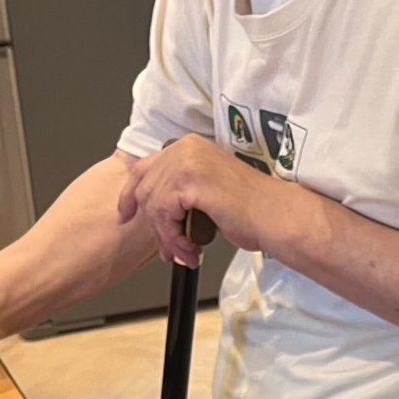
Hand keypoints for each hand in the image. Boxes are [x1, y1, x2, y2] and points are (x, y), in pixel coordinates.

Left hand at [117, 136, 293, 266]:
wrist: (272, 215)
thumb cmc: (249, 208)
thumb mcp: (206, 190)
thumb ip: (179, 191)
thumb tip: (154, 210)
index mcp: (189, 146)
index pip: (145, 168)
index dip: (131, 195)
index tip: (126, 214)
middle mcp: (185, 148)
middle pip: (146, 189)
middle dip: (155, 227)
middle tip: (169, 250)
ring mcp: (187, 162)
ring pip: (154, 206)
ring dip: (168, 238)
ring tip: (186, 253)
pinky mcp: (190, 182)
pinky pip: (165, 216)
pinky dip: (174, 238)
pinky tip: (191, 248)